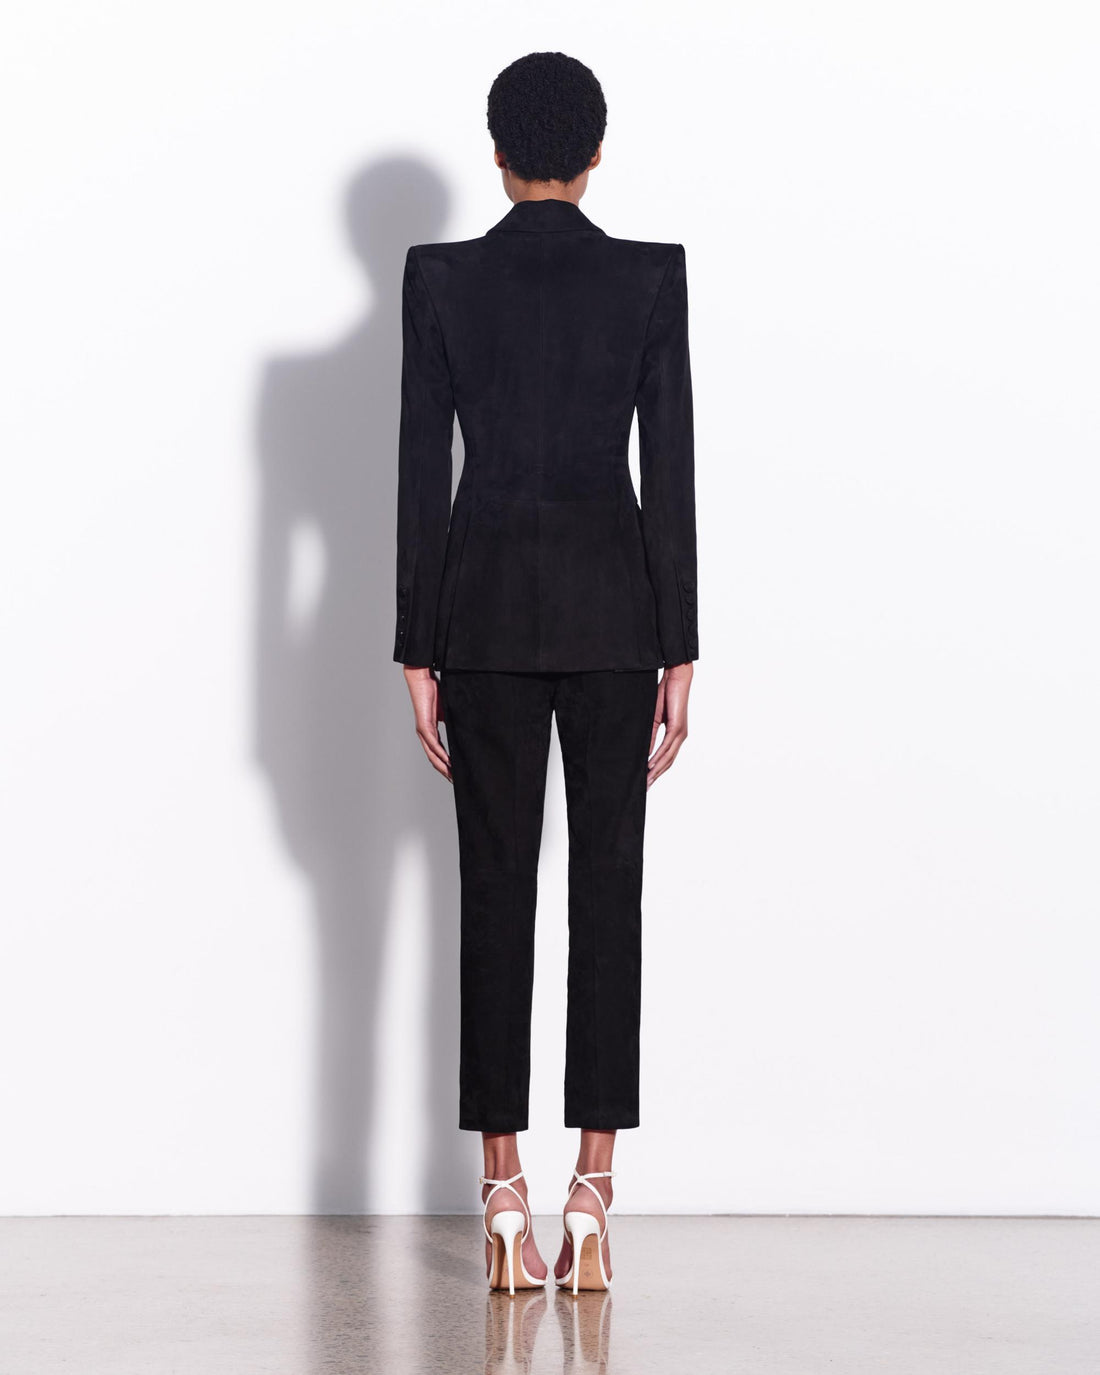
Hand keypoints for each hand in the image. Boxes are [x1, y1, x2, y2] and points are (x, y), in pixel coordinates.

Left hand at [403, 666, 450, 781]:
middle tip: (455, 781)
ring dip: (442, 766)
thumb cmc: (434, 691)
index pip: (437, 752)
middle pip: (433, 758)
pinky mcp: (424, 726)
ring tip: (452, 776)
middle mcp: (424, 734)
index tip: (455, 772)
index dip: (445, 764)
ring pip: (432, 755)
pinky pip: (433, 744)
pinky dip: (441, 754)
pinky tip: (448, 761)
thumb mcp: (447, 709)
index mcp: (429, 731)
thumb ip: (452, 720)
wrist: (421, 679)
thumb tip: (463, 726)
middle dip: (444, 771)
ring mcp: (423, 731)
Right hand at [648, 661, 691, 787]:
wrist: (675, 678)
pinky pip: (667, 747)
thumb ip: (650, 736)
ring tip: (646, 781)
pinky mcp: (678, 727)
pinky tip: (650, 765)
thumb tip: (644, 752)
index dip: (657, 771)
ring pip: (668, 758)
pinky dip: (658, 757)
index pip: (666, 758)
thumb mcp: (654, 719)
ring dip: (656, 770)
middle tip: (644, 788)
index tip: (646, 781)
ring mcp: (680, 733)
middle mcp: (680, 737)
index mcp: (675, 736)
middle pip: (668, 762)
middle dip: (656, 776)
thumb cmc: (665, 695)